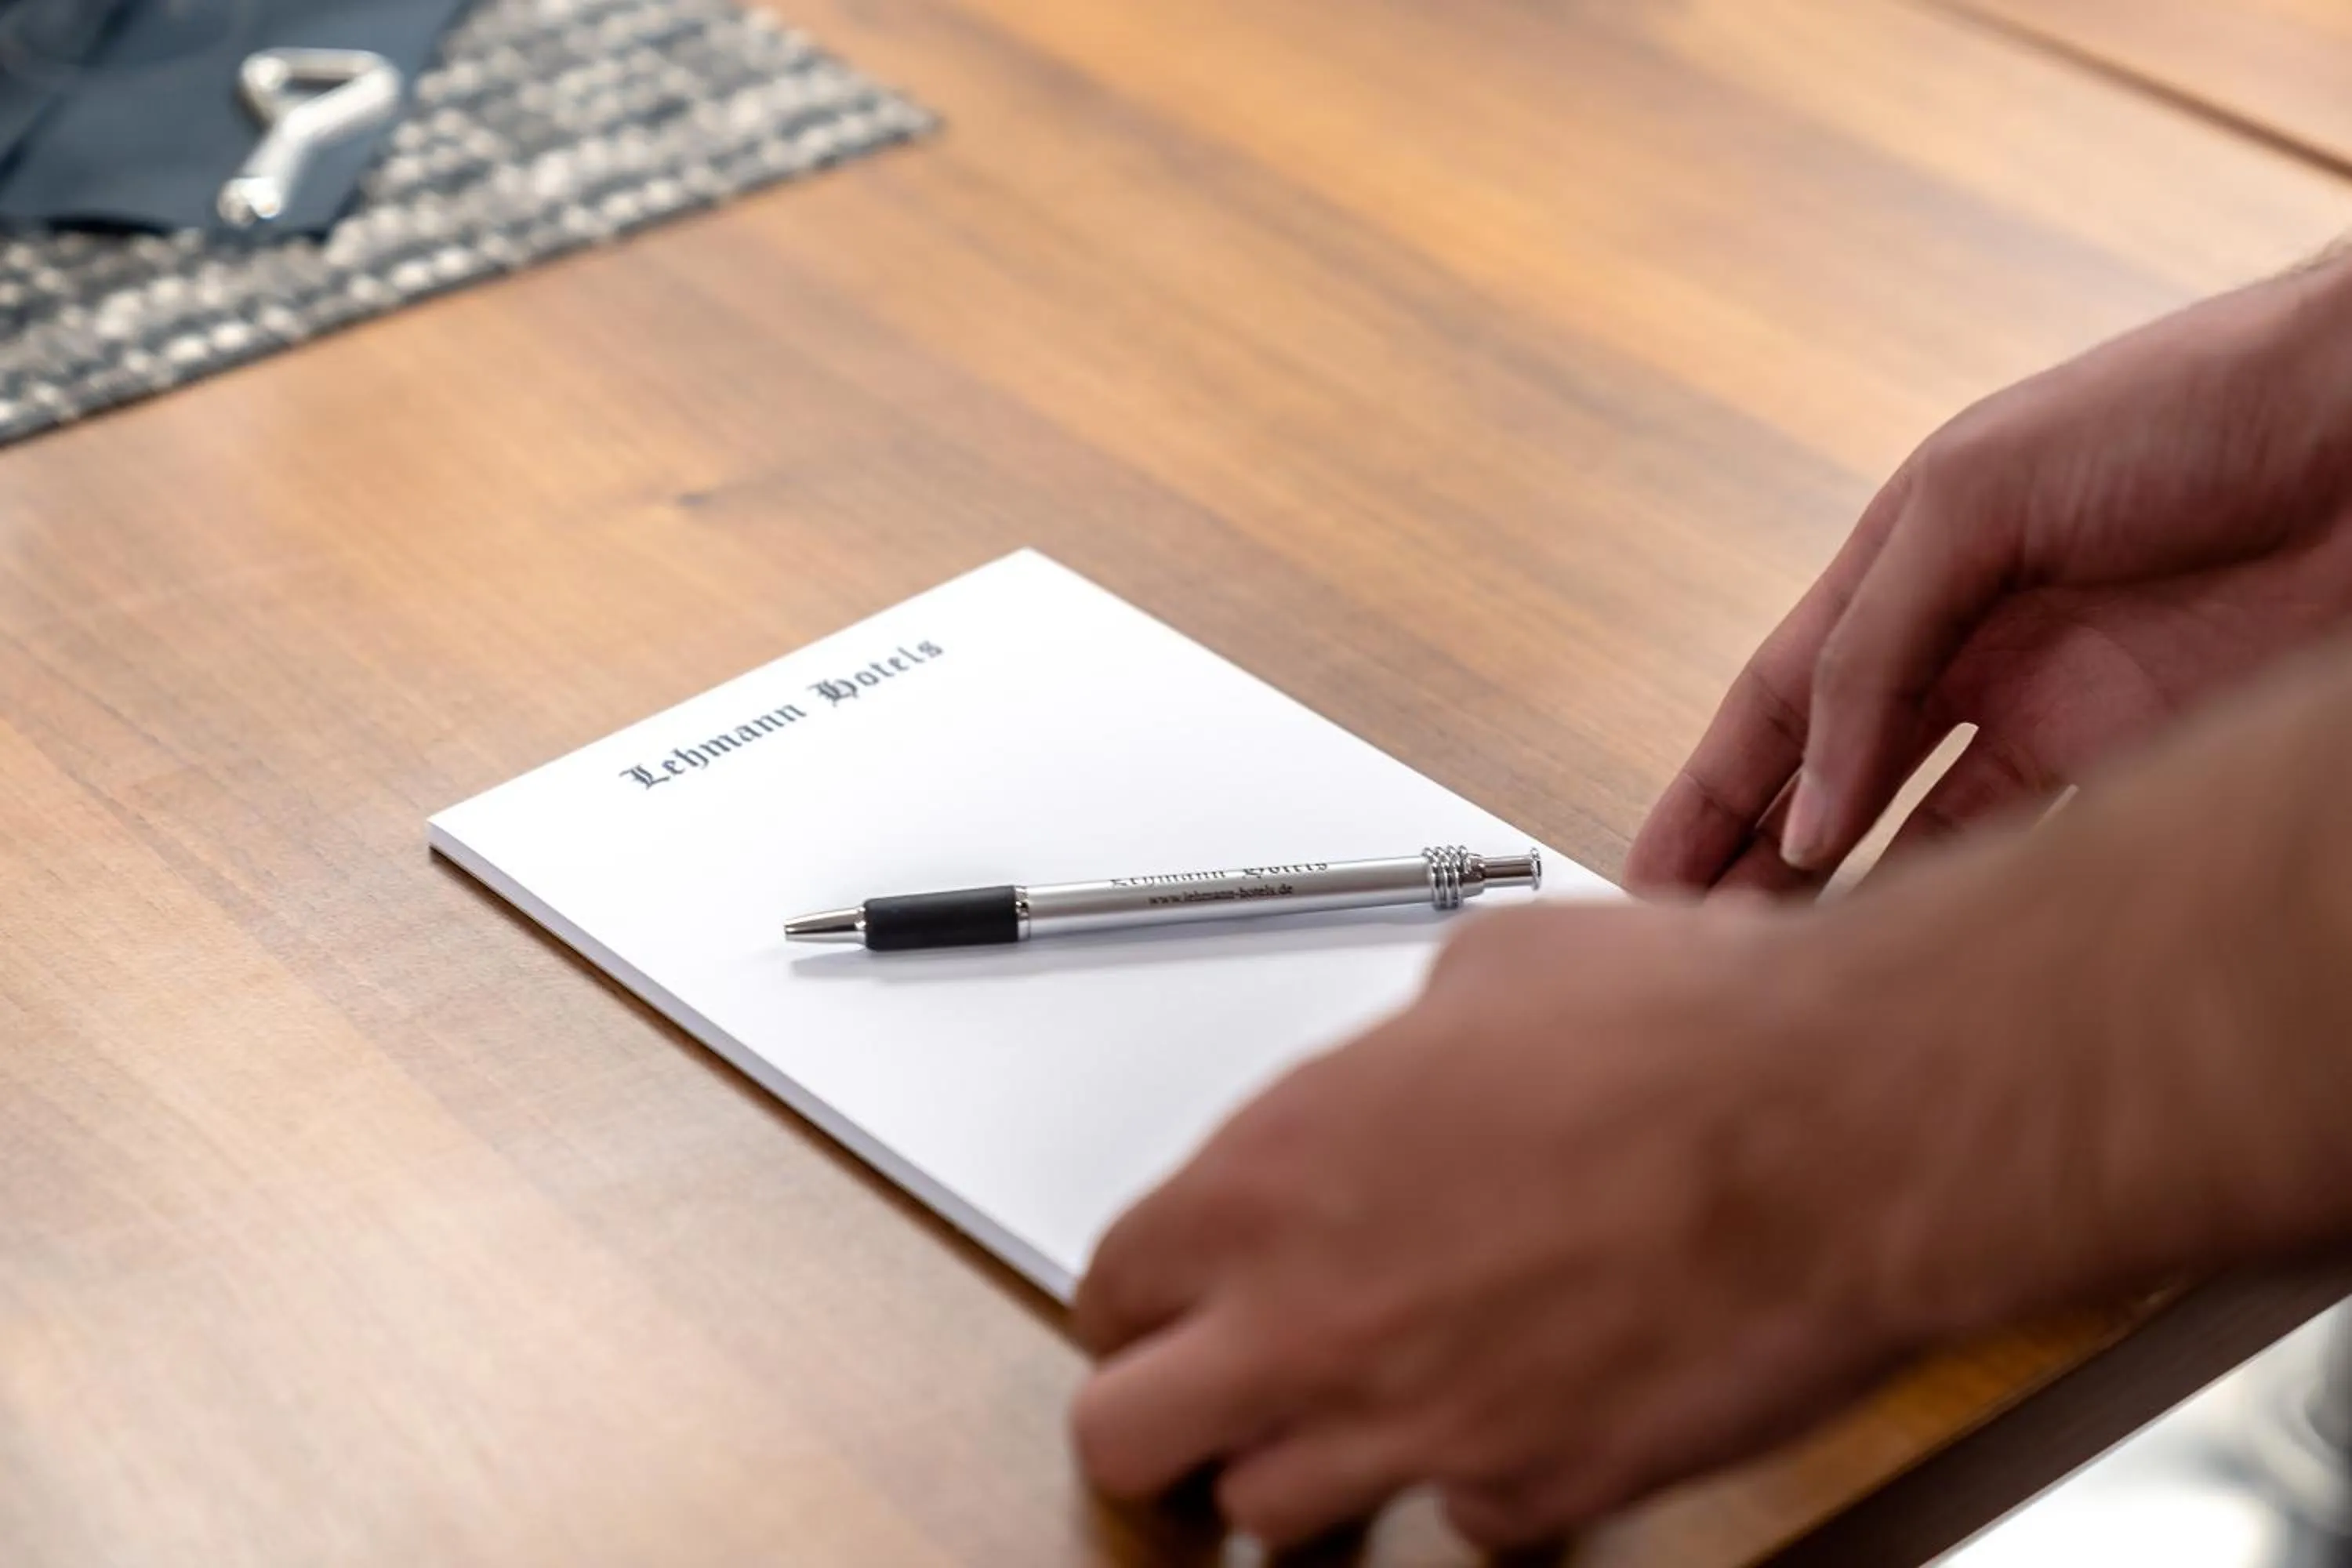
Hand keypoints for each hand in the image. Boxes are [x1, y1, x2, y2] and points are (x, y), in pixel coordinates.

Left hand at [1069, 900, 1909, 1550]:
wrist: (1838, 1123)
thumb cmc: (1684, 1028)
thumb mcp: (1491, 971)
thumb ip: (1403, 1046)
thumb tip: (1415, 1057)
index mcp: (1274, 1175)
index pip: (1114, 1283)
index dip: (1140, 1296)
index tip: (1166, 1302)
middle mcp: (1314, 1316)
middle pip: (1130, 1436)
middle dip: (1161, 1419)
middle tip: (1207, 1399)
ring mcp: (1418, 1425)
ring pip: (1271, 1514)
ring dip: (1302, 1469)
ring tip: (1361, 1418)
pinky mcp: (1538, 1492)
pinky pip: (1462, 1526)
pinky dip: (1479, 1485)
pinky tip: (1521, 1418)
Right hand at [1628, 253, 2351, 895]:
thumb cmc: (2186, 405)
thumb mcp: (1976, 497)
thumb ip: (1874, 646)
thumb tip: (1805, 803)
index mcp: (1907, 570)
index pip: (1774, 705)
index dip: (1703, 795)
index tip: (1642, 877)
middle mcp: (1972, 649)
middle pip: (1832, 785)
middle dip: (1754, 869)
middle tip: (1693, 961)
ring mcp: (2060, 710)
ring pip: (1922, 836)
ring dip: (1853, 906)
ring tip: (1784, 980)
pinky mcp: (2150, 759)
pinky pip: (2034, 854)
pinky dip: (1968, 908)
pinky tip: (1916, 957)